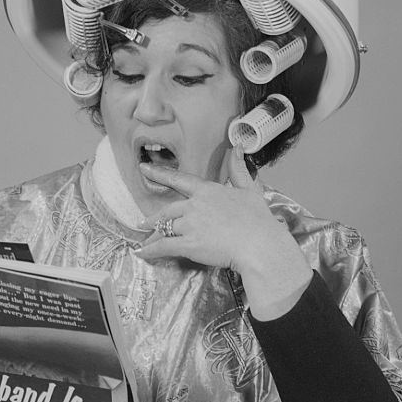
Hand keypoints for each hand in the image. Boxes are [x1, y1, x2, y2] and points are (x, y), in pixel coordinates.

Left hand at [136, 146, 311, 318]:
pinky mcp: (188, 244)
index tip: (144, 168)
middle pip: (168, 209)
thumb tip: (238, 148)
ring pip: (165, 228)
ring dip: (153, 236)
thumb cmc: (258, 220)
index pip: (180, 179)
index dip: (160, 173)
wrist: (259, 245)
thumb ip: (239, 170)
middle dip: (155, 217)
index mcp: (208, 191)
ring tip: (145, 242)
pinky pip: (164, 246)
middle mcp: (195, 205)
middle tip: (145, 223)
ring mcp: (190, 225)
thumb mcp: (251, 190)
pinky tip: (142, 253)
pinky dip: (151, 250)